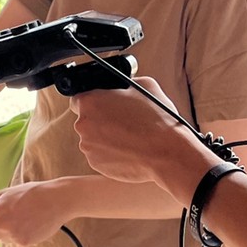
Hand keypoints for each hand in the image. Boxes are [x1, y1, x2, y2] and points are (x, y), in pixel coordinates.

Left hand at [0, 182, 71, 246]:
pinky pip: (16, 241)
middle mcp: (4, 229)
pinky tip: (29, 222)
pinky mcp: (26, 243)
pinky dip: (19, 234)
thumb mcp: (5, 193)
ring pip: (3, 239)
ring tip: (21, 216)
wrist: (56, 200)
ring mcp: (15, 238)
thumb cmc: (31, 193)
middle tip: (3, 217)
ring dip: (7, 231)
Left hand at [71, 78, 214, 194]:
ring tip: (129, 137)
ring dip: (105, 137)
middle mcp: (83, 124)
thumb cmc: (157, 120)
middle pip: (86, 119)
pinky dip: (110, 152)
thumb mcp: (145, 85)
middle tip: (122, 121)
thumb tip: (123, 85)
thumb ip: (125, 83)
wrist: (167, 153)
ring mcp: (88, 146)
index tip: (103, 105)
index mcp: (91, 102)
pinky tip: (128, 149)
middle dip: (100, 120)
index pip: (79, 98)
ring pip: (93, 138)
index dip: (93, 101)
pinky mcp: (96, 164)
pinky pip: (99, 155)